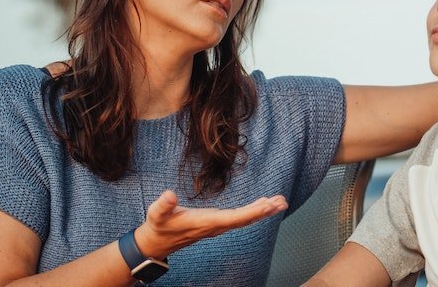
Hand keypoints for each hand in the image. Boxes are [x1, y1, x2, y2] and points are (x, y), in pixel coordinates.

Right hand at [133, 190, 287, 258]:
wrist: (157, 243)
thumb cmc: (158, 226)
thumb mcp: (156, 214)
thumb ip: (163, 204)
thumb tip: (169, 194)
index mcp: (205, 223)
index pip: (232, 218)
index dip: (250, 213)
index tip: (266, 206)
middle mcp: (215, 226)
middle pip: (244, 219)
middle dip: (263, 211)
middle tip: (282, 202)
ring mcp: (218, 226)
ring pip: (245, 219)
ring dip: (263, 211)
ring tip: (280, 202)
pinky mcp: (217, 224)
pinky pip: (240, 218)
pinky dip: (254, 211)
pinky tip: (265, 204)